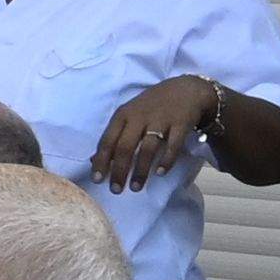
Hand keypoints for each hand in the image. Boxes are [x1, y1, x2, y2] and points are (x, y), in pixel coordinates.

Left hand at [87, 78, 224, 189]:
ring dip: (141, 170)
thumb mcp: (129, 116)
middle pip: (125, 147)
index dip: (101, 161)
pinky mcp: (180, 123)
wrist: (185, 90)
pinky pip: (173, 145)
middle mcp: (139, 117)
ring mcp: (160, 120)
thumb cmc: (151, 107)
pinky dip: (166, 160)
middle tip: (116, 190)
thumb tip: (94, 161)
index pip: (107, 140)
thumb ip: (114, 136)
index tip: (97, 180)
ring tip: (136, 187)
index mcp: (123, 115)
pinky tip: (160, 173)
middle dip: (119, 170)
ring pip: (147, 149)